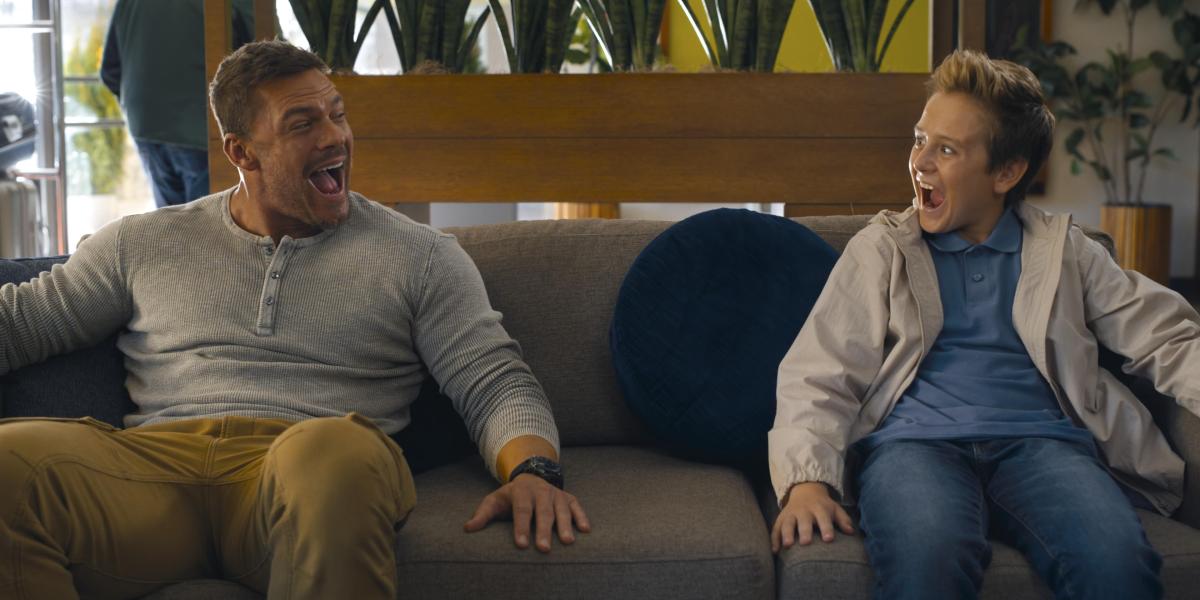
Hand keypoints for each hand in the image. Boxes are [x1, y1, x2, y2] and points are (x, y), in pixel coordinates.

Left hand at [464, 474, 590, 552]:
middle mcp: (541, 491)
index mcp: (522, 492)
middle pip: (543, 512)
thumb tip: (468, 528)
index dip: (521, 527)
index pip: (521, 510)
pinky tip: (585, 530)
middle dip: (543, 530)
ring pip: (562, 509)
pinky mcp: (568, 497)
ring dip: (565, 525)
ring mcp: (556, 494)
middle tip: (544, 548)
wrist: (531, 477)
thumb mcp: (494, 501)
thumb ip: (482, 514)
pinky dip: (582, 517)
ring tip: (567, 542)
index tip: (521, 545)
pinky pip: (577, 506)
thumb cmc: (511, 496)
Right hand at [771, 481, 854, 552]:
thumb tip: (850, 532)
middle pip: (804, 521)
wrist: (805, 490)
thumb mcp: (835, 508)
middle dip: (804, 531)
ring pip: (787, 523)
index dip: (826, 528)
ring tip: (787, 545)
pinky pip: (775, 528)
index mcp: (819, 508)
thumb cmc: (823, 505)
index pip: (823, 518)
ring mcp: (791, 514)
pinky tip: (775, 551)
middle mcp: (804, 511)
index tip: (829, 539)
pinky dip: (774, 539)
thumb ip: (843, 520)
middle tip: (806, 543)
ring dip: (786, 534)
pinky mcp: (781, 518)